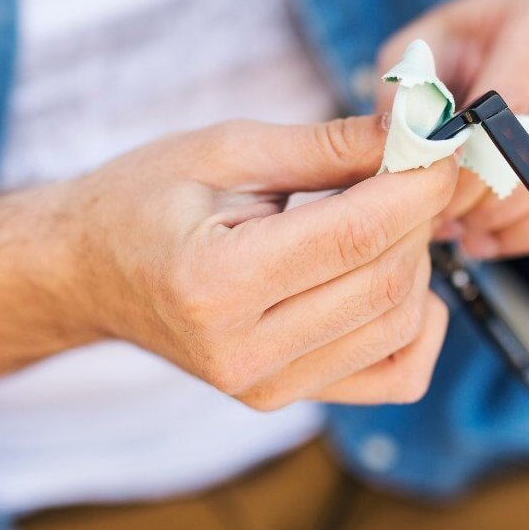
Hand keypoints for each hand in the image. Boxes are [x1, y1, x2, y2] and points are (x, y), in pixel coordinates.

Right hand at [55, 116, 457, 409]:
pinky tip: (394, 278)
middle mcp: (243, 351)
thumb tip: (413, 132)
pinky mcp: (283, 397)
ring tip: (385, 213)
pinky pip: (393, 375)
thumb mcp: (224, 149)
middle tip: (414, 166)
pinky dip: (417, 325)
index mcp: (215, 284)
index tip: (441, 144)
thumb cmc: (142, 200)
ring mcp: (266, 386)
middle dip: (420, 215)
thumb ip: (325, 145)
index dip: (416, 185)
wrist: (88, 270)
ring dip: (417, 260)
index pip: (355, 236)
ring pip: (398, 325)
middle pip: (385, 282)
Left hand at [376, 0, 528, 259]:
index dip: (472, 158)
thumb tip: (405, 142)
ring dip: (524, 219)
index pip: (517, 104)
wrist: (527, 26)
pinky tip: (500, 236)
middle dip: (502, 195)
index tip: (432, 188)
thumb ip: (408, 91)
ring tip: (471, 230)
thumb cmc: (469, 42)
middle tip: (452, 218)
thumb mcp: (422, 47)